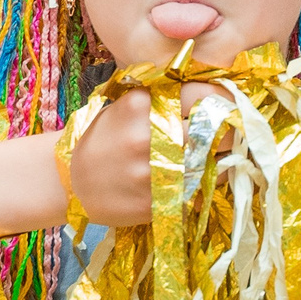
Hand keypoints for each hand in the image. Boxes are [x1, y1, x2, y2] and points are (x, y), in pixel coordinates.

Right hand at [65, 85, 220, 226]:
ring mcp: (156, 174)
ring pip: (218, 164)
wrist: (69, 180)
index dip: (225, 100)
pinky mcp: (160, 203)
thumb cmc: (104, 137)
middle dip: (231, 131)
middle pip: (219, 130)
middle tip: (230, 131)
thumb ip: (167, 100)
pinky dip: (205, 184)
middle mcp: (152, 138)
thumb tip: (219, 98)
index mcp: (144, 106)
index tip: (230, 105)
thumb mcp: (129, 107)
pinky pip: (203, 191)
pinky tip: (192, 178)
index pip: (204, 96)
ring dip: (220, 160)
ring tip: (210, 156)